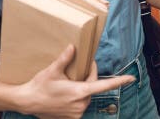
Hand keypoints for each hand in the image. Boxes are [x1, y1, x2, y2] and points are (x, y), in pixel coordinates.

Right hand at [14, 45, 134, 118]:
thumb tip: (73, 46)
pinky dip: (76, 97)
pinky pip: (80, 104)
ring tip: (67, 83)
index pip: (104, 85)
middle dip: (88, 76)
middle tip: (77, 68)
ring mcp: (77, 113)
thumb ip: (65, 59)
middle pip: (92, 86)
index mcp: (80, 91)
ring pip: (86, 95)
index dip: (119, 81)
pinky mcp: (73, 118)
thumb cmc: (40, 86)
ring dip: (81, 87)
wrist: (27, 103)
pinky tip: (64, 94)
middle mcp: (81, 104)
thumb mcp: (52, 70)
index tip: (131, 78)